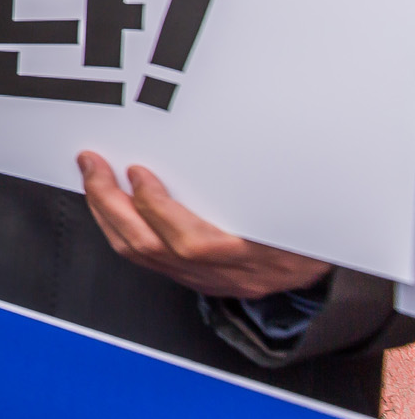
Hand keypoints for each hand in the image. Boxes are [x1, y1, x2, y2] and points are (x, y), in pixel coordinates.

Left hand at [77, 153, 330, 298]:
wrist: (326, 262)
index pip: (193, 244)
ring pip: (141, 256)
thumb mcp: (295, 199)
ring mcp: (208, 281)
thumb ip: (262, 176)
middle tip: (93, 168)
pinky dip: (122, 229)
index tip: (137, 172)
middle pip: (152, 248)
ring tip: (94, 181)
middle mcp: (226, 275)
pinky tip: (110, 207)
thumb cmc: (312, 225)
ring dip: (108, 215)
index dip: (157, 208)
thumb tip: (220, 136)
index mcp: (254, 255)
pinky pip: (147, 260)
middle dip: (111, 204)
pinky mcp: (197, 281)